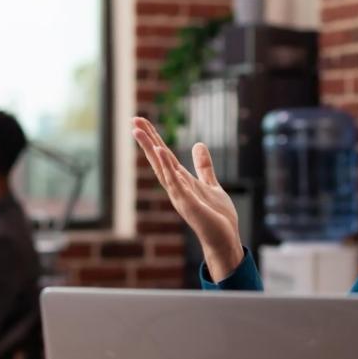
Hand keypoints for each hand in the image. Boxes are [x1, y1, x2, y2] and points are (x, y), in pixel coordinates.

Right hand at [131, 117, 243, 279]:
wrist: (224, 239)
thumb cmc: (216, 216)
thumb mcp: (210, 184)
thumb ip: (203, 166)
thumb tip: (198, 144)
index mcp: (180, 180)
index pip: (164, 155)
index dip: (153, 137)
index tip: (141, 120)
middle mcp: (175, 187)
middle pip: (158, 158)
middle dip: (147, 139)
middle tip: (133, 119)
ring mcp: (179, 195)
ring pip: (162, 168)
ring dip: (150, 149)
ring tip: (138, 131)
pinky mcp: (188, 204)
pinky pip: (176, 183)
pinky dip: (167, 168)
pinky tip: (160, 152)